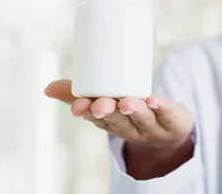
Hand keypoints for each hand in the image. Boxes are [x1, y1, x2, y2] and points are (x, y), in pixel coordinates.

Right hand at [44, 80, 193, 149]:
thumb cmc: (132, 113)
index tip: (78, 107)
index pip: (97, 119)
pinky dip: (161, 107)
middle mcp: (131, 127)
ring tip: (126, 102)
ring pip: (142, 118)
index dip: (88, 113)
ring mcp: (153, 126)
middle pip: (119, 121)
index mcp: (113, 121)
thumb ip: (79, 93)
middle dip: (108, 113)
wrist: (172, 133)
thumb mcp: (106, 103)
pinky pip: (168, 114)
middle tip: (101, 105)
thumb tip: (48, 88)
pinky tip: (154, 100)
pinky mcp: (173, 120)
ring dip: (134, 110)